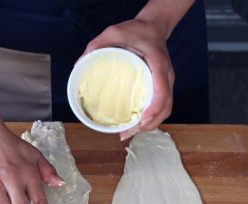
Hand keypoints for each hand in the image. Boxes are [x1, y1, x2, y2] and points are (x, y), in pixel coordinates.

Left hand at [83, 17, 174, 139]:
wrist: (154, 26)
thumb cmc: (137, 30)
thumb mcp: (115, 31)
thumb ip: (98, 43)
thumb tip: (80, 63)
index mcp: (158, 63)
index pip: (162, 90)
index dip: (153, 108)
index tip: (141, 120)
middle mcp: (166, 75)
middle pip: (165, 107)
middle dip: (149, 124)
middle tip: (127, 133)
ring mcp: (167, 82)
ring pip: (165, 109)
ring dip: (150, 125)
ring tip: (129, 133)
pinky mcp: (163, 86)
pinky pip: (162, 106)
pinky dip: (151, 119)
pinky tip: (136, 124)